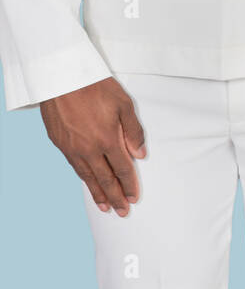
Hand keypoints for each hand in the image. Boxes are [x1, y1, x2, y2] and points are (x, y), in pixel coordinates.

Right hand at [40, 77, 146, 215]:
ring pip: (88, 177)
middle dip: (116, 197)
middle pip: (106, 179)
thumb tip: (140, 154)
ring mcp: (72, 148)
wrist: (61, 77)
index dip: (129, 185)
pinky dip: (84, 179)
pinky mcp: (60, 144)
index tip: (134, 197)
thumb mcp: (123, 103)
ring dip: (98, 193)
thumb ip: (133, 131)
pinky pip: (75, 167)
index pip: (122, 169)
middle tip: (123, 211)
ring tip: (106, 206)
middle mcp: (90, 149)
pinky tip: (88, 183)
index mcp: (108, 139)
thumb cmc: (95, 86)